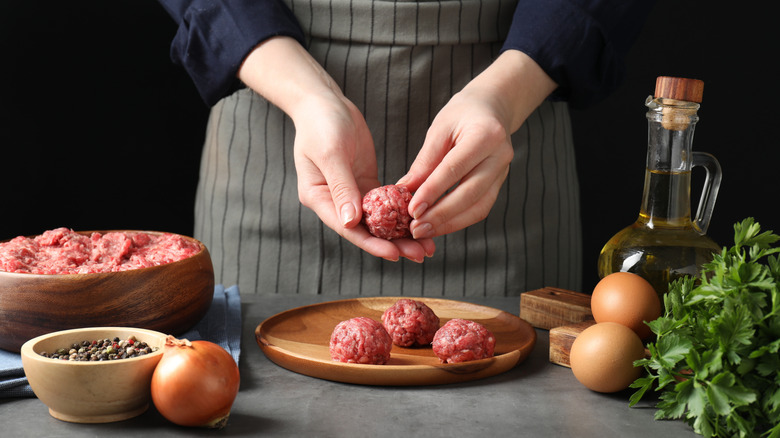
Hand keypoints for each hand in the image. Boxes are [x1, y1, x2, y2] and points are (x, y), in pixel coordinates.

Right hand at [238, 37, 434, 261]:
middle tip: (421, 253)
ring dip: (402, 233)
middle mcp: (335, 202)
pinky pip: (386, 204)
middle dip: (393, 243)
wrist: (323, 102)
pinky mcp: (365, 183)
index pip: (348, 228)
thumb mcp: (331, 153)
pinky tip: (422, 219)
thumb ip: (341, 188)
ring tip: (427, 246)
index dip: (372, 243)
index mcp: (319, 198)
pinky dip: (402, 213)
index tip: (394, 253)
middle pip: (366, 230)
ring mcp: (351, 194)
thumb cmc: (321, 124)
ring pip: (379, 220)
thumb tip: (352, 223)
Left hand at [398, 50, 557, 238]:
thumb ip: (424, 161)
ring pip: (478, 207)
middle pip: (470, 194)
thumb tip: (404, 191)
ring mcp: (503, 172)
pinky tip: (438, 225)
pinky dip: (458, 220)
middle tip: (415, 229)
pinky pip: (480, 208)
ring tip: (423, 231)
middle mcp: (500, 156)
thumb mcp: (439, 129)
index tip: (411, 210)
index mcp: (486, 135)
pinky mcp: (499, 184)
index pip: (454, 169)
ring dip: (450, 224)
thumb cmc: (462, 114)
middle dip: (441, 215)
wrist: (492, 108)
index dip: (432, 192)